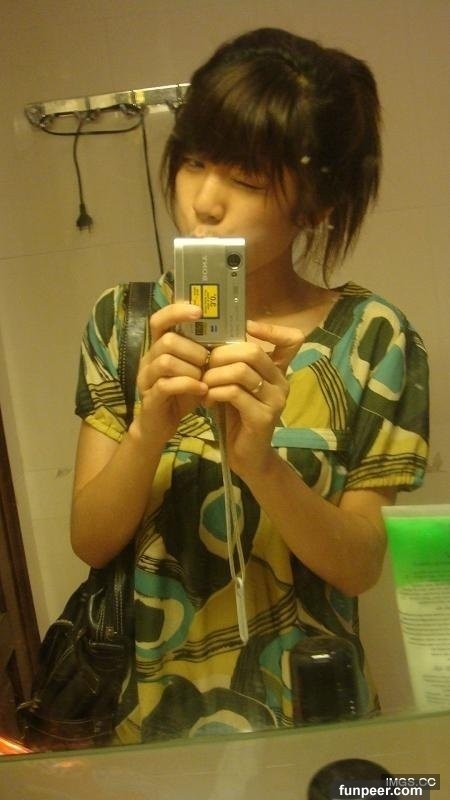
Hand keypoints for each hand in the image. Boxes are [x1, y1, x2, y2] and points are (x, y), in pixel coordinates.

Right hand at [134, 303, 209, 441]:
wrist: (161, 426)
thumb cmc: (181, 394)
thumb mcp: (195, 369)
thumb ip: (204, 353)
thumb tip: (229, 334)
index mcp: (158, 347)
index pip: (159, 319)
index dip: (176, 311)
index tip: (199, 311)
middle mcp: (148, 358)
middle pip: (167, 340)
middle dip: (193, 350)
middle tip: (207, 361)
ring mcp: (146, 378)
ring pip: (166, 361)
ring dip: (191, 368)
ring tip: (204, 378)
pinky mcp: (149, 397)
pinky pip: (166, 385)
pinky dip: (187, 385)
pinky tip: (201, 390)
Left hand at [203, 319, 303, 477]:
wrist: (246, 456)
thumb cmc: (237, 416)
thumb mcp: (236, 384)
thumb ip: (233, 363)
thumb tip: (211, 337)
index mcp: (278, 371)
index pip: (292, 339)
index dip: (271, 329)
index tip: (245, 329)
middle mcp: (282, 382)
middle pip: (253, 351)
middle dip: (222, 354)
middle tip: (205, 364)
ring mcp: (275, 400)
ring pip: (241, 371)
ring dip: (214, 375)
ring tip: (203, 384)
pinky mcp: (263, 417)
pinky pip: (234, 393)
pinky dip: (215, 392)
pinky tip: (206, 399)